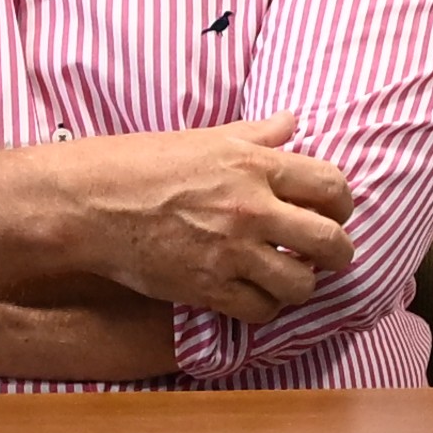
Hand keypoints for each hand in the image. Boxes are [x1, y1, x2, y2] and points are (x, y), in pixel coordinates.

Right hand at [34, 116, 356, 321]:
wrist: (89, 202)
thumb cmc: (141, 163)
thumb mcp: (204, 137)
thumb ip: (256, 134)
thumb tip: (292, 121)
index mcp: (255, 165)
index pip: (333, 187)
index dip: (342, 205)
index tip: (334, 213)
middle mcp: (252, 209)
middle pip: (331, 241)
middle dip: (338, 253)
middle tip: (328, 256)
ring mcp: (232, 252)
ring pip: (302, 284)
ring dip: (302, 284)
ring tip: (289, 276)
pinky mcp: (208, 288)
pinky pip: (262, 310)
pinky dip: (266, 307)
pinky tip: (257, 294)